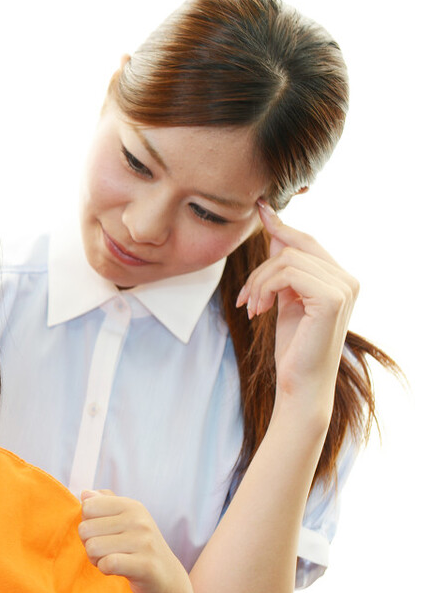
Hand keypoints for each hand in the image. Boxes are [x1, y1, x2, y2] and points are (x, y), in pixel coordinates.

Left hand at [78, 490, 189, 592]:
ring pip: (93, 547)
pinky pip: (107, 564)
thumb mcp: (125, 519)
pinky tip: (116, 570)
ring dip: (95, 559)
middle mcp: (139, 520)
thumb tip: (84, 493)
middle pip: (85, 529)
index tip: (102, 533)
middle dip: (88, 544)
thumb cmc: (139, 546)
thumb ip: (104, 503)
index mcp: (131, 505)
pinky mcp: (145, 565)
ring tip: (111, 560)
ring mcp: (144, 542)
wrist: (167, 578)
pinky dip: (104, 569)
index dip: (87, 523)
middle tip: (106, 551)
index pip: (88, 507)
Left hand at [237, 203, 356, 402]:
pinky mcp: (332, 298)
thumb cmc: (294, 346)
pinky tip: (259, 311)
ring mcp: (344, 287)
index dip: (282, 224)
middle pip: (291, 248)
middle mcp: (348, 279)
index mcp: (340, 277)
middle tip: (243, 299)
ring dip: (257, 284)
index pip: (307, 241)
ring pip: (285, 260)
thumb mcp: (286, 300)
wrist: (300, 383)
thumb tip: (274, 233)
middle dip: (259, 271)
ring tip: (252, 309)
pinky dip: (264, 289)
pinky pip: (286, 273)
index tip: (260, 208)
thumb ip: (284, 270)